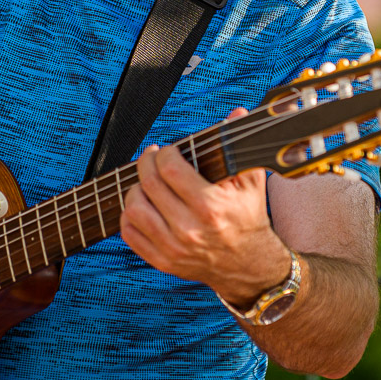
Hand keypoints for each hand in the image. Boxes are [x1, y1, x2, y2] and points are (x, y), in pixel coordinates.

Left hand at [119, 107, 293, 304]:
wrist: (249, 266)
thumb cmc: (248, 220)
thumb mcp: (251, 183)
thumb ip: (239, 147)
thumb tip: (237, 114)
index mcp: (211, 206)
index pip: (170, 169)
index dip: (164, 153)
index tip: (167, 150)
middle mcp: (190, 228)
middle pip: (149, 185)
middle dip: (146, 163)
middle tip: (151, 158)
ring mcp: (174, 247)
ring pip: (134, 209)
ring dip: (135, 190)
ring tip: (145, 183)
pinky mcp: (163, 261)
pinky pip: (130, 235)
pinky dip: (129, 217)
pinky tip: (142, 206)